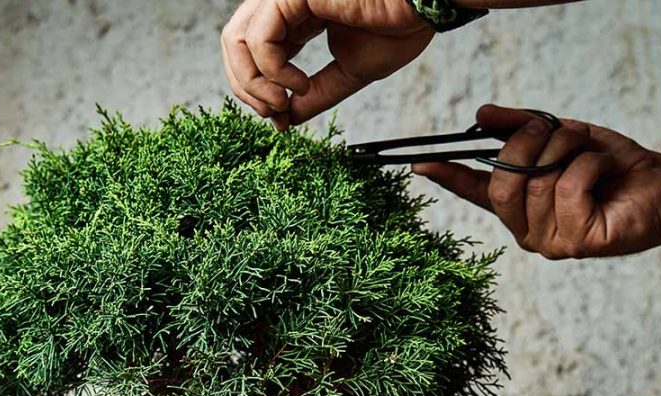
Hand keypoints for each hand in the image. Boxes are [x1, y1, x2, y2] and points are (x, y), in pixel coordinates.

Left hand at [221, 0, 433, 130]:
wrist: (427, 4)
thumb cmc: (398, 26)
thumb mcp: (349, 72)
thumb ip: (315, 95)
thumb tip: (286, 120)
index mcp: (296, 16)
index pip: (253, 52)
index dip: (255, 88)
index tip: (279, 117)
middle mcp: (285, 3)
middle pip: (234, 45)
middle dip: (245, 87)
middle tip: (273, 114)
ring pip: (236, 40)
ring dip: (252, 83)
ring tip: (281, 103)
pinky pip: (260, 39)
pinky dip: (271, 71)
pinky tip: (298, 85)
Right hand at [413, 105, 660, 258]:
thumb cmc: (611, 166)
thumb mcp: (562, 136)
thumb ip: (521, 127)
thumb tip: (481, 116)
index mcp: (518, 204)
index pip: (474, 190)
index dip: (448, 176)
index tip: (420, 163)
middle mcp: (526, 229)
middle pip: (504, 181)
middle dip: (528, 144)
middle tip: (552, 127)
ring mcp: (549, 241)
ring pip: (539, 181)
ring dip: (568, 150)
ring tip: (589, 152)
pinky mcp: (577, 243)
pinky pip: (568, 188)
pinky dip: (588, 166)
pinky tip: (603, 174)